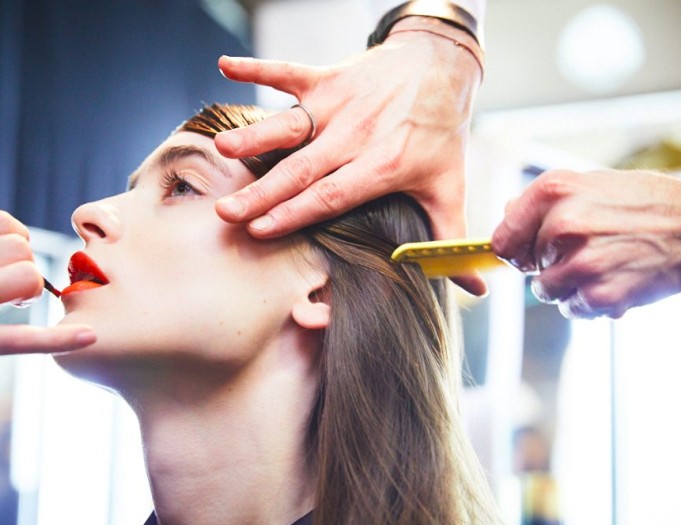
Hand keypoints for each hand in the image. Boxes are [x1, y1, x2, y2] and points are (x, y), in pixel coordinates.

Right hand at [0, 210, 95, 422]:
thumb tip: (14, 236)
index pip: (3, 223)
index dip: (16, 243)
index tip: (6, 261)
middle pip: (20, 249)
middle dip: (23, 269)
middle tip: (5, 292)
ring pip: (29, 279)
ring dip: (29, 296)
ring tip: (6, 309)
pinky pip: (26, 337)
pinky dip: (61, 339)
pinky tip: (87, 338)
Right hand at [214, 23, 484, 294]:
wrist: (442, 65)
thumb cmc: (439, 131)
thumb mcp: (447, 186)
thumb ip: (449, 238)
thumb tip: (474, 286)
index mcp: (382, 166)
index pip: (332, 196)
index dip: (295, 214)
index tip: (261, 230)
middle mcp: (356, 136)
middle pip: (302, 170)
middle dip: (263, 193)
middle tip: (228, 213)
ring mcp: (339, 104)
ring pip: (291, 124)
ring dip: (256, 135)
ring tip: (223, 149)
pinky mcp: (328, 77)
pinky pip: (289, 71)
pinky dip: (257, 67)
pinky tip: (224, 67)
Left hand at [492, 169, 680, 318]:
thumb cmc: (646, 204)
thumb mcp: (590, 184)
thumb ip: (545, 202)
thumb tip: (509, 215)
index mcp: (553, 192)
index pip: (503, 239)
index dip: (515, 250)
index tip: (528, 253)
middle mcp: (562, 224)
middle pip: (526, 267)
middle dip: (549, 264)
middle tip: (587, 250)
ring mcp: (581, 261)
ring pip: (545, 291)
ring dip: (567, 286)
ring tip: (601, 265)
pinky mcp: (600, 293)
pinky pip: (572, 308)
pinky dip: (589, 301)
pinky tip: (615, 279)